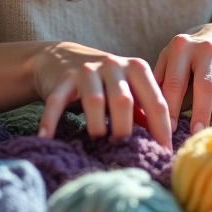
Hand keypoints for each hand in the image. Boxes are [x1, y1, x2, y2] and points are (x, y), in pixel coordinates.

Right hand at [33, 41, 171, 148]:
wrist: (63, 58)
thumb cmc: (106, 83)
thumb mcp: (130, 91)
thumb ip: (146, 112)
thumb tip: (165, 146)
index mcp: (137, 69)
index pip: (156, 102)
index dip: (162, 130)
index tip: (164, 154)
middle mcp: (114, 65)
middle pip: (123, 101)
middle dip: (125, 129)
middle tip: (124, 150)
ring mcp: (88, 70)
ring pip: (94, 102)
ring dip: (96, 126)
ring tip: (97, 142)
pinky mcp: (64, 78)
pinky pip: (57, 102)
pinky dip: (51, 120)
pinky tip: (46, 138)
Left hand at [154, 24, 211, 134]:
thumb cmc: (188, 57)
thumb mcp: (171, 60)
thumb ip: (161, 82)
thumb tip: (145, 112)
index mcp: (178, 47)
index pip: (171, 82)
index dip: (168, 108)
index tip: (163, 129)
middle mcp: (198, 47)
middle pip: (190, 83)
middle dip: (186, 111)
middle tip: (185, 136)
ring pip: (211, 86)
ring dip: (207, 111)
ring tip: (206, 134)